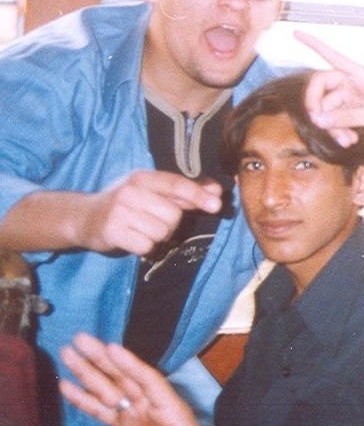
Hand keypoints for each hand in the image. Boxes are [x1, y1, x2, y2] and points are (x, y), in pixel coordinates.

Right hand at [60, 333, 219, 425]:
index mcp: (173, 412)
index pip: (150, 382)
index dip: (130, 365)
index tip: (111, 347)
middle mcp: (154, 408)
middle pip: (125, 378)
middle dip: (102, 359)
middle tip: (80, 339)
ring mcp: (139, 417)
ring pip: (109, 390)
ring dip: (88, 372)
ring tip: (68, 353)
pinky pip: (103, 412)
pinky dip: (85, 400)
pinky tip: (68, 386)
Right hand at [79, 170, 222, 255]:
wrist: (84, 217)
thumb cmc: (127, 204)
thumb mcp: (152, 192)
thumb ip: (184, 193)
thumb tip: (217, 191)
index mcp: (143, 178)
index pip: (176, 184)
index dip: (198, 194)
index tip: (217, 204)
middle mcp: (131, 191)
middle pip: (173, 215)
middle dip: (169, 224)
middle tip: (150, 221)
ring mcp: (120, 211)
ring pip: (161, 232)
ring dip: (156, 237)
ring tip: (140, 229)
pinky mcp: (112, 231)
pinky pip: (146, 246)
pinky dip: (143, 247)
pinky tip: (131, 238)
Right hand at [297, 31, 363, 144]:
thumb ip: (349, 117)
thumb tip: (319, 119)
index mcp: (361, 75)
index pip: (333, 55)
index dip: (313, 44)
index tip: (295, 33)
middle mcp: (352, 83)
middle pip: (320, 85)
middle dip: (315, 103)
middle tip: (316, 121)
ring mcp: (350, 99)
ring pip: (326, 108)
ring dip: (331, 126)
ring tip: (346, 141)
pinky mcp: (350, 113)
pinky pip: (334, 120)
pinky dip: (337, 131)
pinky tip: (350, 141)